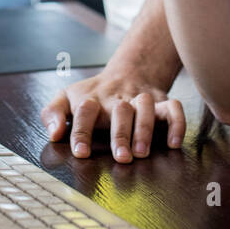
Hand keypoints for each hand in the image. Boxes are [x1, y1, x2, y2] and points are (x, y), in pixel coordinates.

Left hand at [40, 67, 185, 162]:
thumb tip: (54, 133)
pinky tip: (174, 142)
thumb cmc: (93, 94)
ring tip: (141, 153)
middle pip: (119, 110)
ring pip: (146, 107)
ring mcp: (141, 98)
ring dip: (145, 129)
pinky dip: (177, 123)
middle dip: (120, 134)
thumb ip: (52, 113)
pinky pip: (174, 108)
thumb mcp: (66, 97)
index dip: (81, 132)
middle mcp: (117, 98)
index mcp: (92, 99)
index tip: (81, 153)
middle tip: (121, 157)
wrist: (128, 71)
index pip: (85, 112)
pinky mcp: (161, 100)